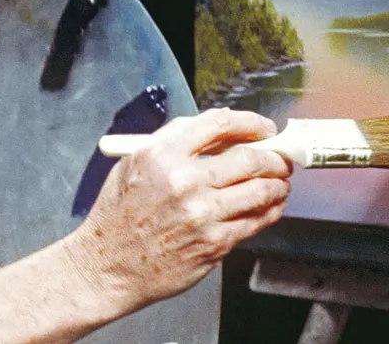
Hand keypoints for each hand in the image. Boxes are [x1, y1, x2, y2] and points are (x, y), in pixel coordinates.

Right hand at [63, 109, 291, 315]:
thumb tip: (220, 130)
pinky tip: (271, 206)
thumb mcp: (134, 164)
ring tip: (280, 183)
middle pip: (250, 157)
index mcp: (161, 154)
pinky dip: (270, 210)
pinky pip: (255, 221)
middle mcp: (184, 180)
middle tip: (280, 158)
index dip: (251, 123)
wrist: (107, 266)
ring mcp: (201, 214)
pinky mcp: (214, 243)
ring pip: (261, 190)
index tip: (264, 127)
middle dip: (275, 156)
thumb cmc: (118, 216)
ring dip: (279, 184)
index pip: (220, 124)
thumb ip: (174, 143)